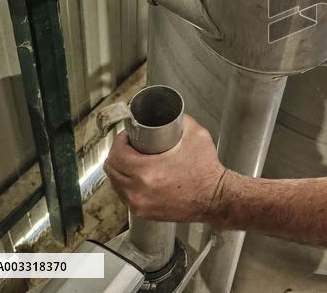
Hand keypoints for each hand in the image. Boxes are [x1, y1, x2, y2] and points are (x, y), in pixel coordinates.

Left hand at [104, 115, 228, 223]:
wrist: (215, 198)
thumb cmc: (206, 171)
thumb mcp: (196, 135)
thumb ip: (180, 121)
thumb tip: (169, 114)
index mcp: (146, 171)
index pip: (117, 153)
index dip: (120, 140)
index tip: (128, 136)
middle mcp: (138, 190)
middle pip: (111, 168)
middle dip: (118, 153)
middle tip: (129, 146)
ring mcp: (139, 204)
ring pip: (116, 183)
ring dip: (120, 170)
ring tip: (133, 160)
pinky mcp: (144, 212)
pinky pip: (125, 195)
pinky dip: (127, 184)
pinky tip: (138, 177)